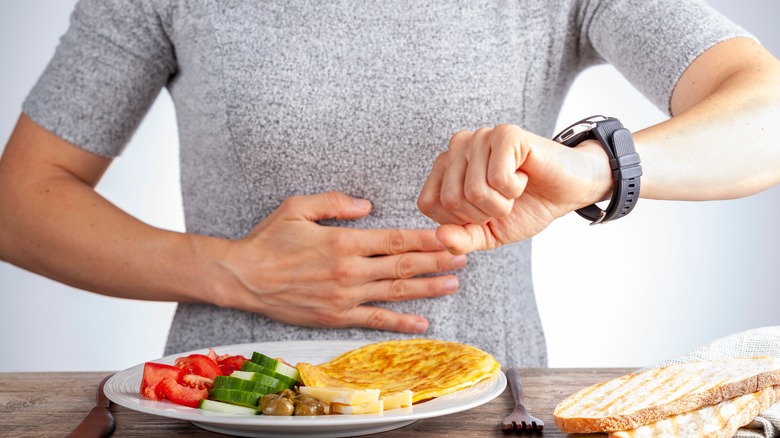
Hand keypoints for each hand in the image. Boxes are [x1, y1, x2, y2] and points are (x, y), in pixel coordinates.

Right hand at [214, 191, 466, 332]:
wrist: (243, 278)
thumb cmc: (268, 240)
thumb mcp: (297, 207)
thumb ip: (335, 202)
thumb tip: (367, 205)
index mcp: (343, 241)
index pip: (395, 240)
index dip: (426, 239)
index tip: (449, 237)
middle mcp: (350, 271)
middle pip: (403, 266)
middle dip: (437, 261)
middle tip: (463, 257)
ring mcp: (345, 296)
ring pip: (395, 293)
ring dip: (428, 289)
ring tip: (453, 284)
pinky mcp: (336, 316)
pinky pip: (375, 320)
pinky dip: (400, 322)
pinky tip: (422, 323)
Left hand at [417, 124, 610, 253]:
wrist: (566, 192)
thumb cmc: (526, 208)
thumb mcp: (488, 234)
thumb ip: (461, 239)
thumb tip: (440, 237)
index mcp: (445, 168)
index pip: (428, 204)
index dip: (460, 220)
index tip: (484, 211)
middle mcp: (458, 147)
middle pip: (451, 199)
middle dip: (484, 213)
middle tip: (504, 200)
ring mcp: (480, 137)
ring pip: (474, 190)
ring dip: (502, 202)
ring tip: (514, 188)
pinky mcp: (505, 134)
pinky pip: (498, 178)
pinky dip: (515, 188)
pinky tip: (524, 175)